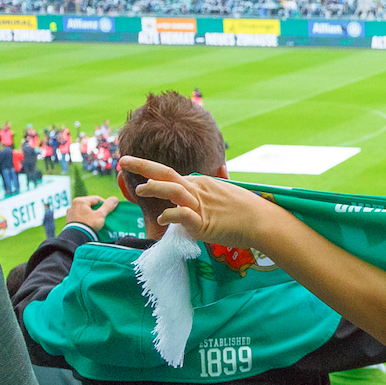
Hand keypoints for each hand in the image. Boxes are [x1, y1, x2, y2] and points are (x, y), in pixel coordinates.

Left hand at [65, 195, 118, 230]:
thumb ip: (108, 206)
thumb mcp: (100, 215)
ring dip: (91, 214)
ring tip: (96, 221)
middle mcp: (73, 205)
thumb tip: (115, 198)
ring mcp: (70, 213)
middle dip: (97, 210)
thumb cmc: (89, 224)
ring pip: (85, 211)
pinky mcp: (69, 220)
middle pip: (90, 205)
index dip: (105, 204)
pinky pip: (80, 216)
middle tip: (103, 216)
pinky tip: (89, 224)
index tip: (109, 211)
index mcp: (80, 201)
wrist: (77, 237)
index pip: (97, 199)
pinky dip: (85, 219)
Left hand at [120, 156, 278, 246]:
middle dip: (143, 166)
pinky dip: (170, 215)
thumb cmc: (246, 210)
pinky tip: (162, 218)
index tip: (136, 169)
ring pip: (174, 190)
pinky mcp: (203, 224)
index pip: (172, 176)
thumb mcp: (224, 195)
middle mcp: (198, 190)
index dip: (151, 172)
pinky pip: (183, 215)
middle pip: (167, 174)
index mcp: (201, 184)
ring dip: (155, 188)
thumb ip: (208, 193)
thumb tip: (208, 182)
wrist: (263, 221)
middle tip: (122, 160)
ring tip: (141, 189)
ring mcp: (200, 206)